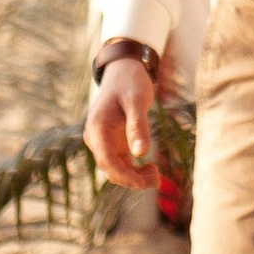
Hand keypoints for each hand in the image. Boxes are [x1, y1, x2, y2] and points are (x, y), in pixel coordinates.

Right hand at [84, 54, 160, 190]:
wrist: (124, 70)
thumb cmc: (130, 82)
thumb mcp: (137, 101)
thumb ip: (138, 126)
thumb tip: (140, 153)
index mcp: (97, 128)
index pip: (106, 160)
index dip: (123, 176)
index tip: (142, 183)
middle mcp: (97, 138)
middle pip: (110, 169)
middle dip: (132, 179)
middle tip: (157, 179)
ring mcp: (104, 142)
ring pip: (116, 169)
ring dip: (134, 176)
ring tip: (157, 174)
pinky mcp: (114, 142)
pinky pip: (122, 163)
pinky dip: (135, 169)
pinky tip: (152, 168)